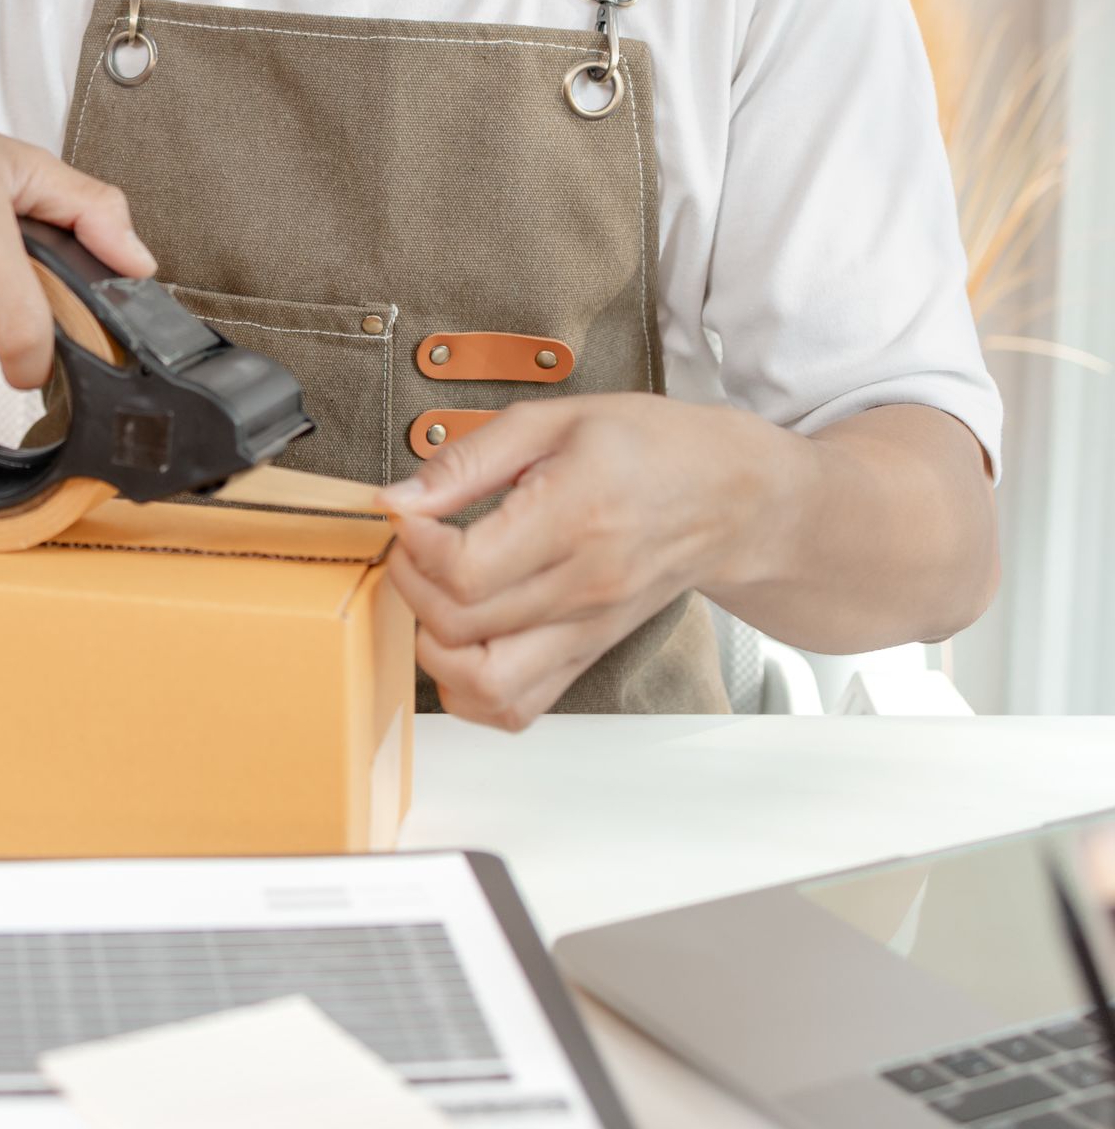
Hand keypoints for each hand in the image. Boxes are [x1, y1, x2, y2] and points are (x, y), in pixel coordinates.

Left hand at [381, 394, 759, 729]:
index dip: (413, 545)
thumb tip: (396, 500)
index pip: (464, 570)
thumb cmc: (650, 448)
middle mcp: (584, 588)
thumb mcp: (555, 420)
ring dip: (435, 647)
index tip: (410, 512)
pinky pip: (516, 708)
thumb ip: (467, 461)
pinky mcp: (588, 655)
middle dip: (410, 584)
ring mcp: (587, 632)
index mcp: (576, 517)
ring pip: (483, 685)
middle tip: (415, 544)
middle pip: (461, 626)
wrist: (731, 498)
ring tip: (435, 596)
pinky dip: (471, 690)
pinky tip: (463, 640)